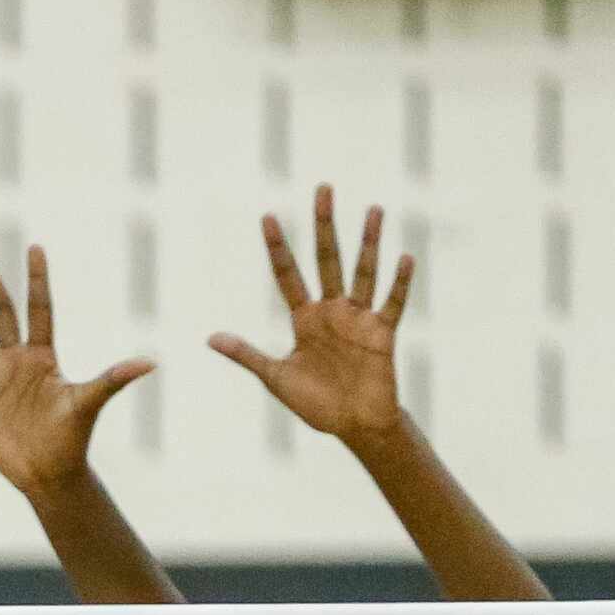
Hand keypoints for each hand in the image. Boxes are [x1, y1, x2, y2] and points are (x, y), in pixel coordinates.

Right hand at [0, 244, 151, 500]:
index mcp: (43, 356)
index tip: (35, 247)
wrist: (47, 473)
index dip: (36, 278)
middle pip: (0, 309)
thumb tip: (151, 362)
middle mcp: (17, 360)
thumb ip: (113, 379)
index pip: (38, 307)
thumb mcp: (89, 403)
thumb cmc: (71, 439)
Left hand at [210, 185, 414, 443]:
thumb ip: (247, 355)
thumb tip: (209, 339)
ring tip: (374, 209)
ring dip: (368, 242)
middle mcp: (332, 311)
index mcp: (304, 319)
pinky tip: (404, 258)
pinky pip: (391, 304)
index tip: (267, 216)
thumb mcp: (276, 377)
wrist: (353, 426)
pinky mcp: (383, 334)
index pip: (287, 274)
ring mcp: (358, 319)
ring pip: (363, 272)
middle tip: (323, 189)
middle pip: (326, 259)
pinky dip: (398, 283)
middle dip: (324, 226)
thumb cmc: (316, 403)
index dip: (278, 247)